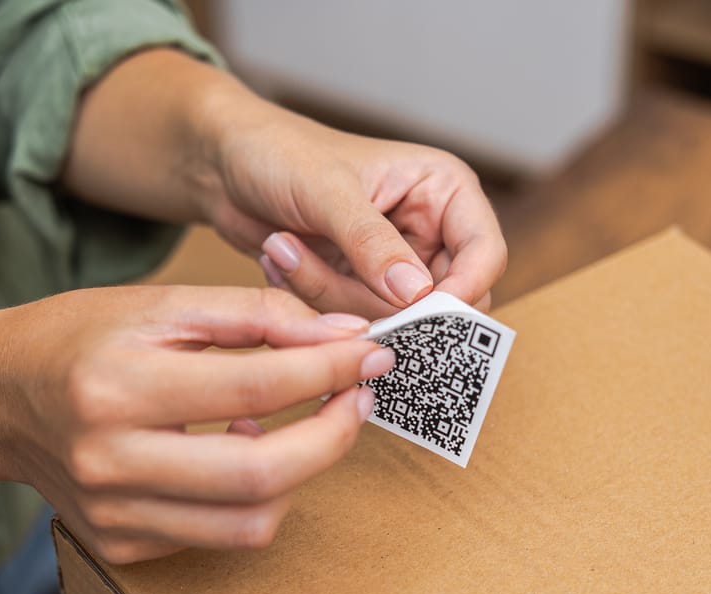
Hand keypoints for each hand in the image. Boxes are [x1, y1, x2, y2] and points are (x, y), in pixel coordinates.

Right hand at [0, 286, 392, 563]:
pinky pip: (218, 535)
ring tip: (305, 424)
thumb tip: (342, 335)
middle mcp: (110, 462)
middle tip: (358, 398)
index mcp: (116, 388)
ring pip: (250, 522)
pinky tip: (244, 450)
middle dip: (334, 436)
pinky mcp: (121, 546)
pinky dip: (253, 496)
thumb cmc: (76, 338)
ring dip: (303, 474)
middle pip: (262, 474)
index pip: (256, 386)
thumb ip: (256, 315)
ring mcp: (114, 516)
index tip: (370, 354)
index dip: (329, 371)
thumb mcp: (160, 306)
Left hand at [61, 50, 505, 320]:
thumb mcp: (328, 192)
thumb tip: (417, 295)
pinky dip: (314, 302)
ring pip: (390, 321)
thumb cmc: (279, 153)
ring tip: (286, 248)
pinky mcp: (359, 291)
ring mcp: (395, 267)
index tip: (414, 316)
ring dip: (330, 296)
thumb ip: (372, 242)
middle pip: (440, 303)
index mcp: (444, 191)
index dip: (460, 294)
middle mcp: (431, 231)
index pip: (485, 255)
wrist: (225, 166)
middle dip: (376, 301)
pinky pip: (352, 324)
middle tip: (324, 273)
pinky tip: (284, 260)